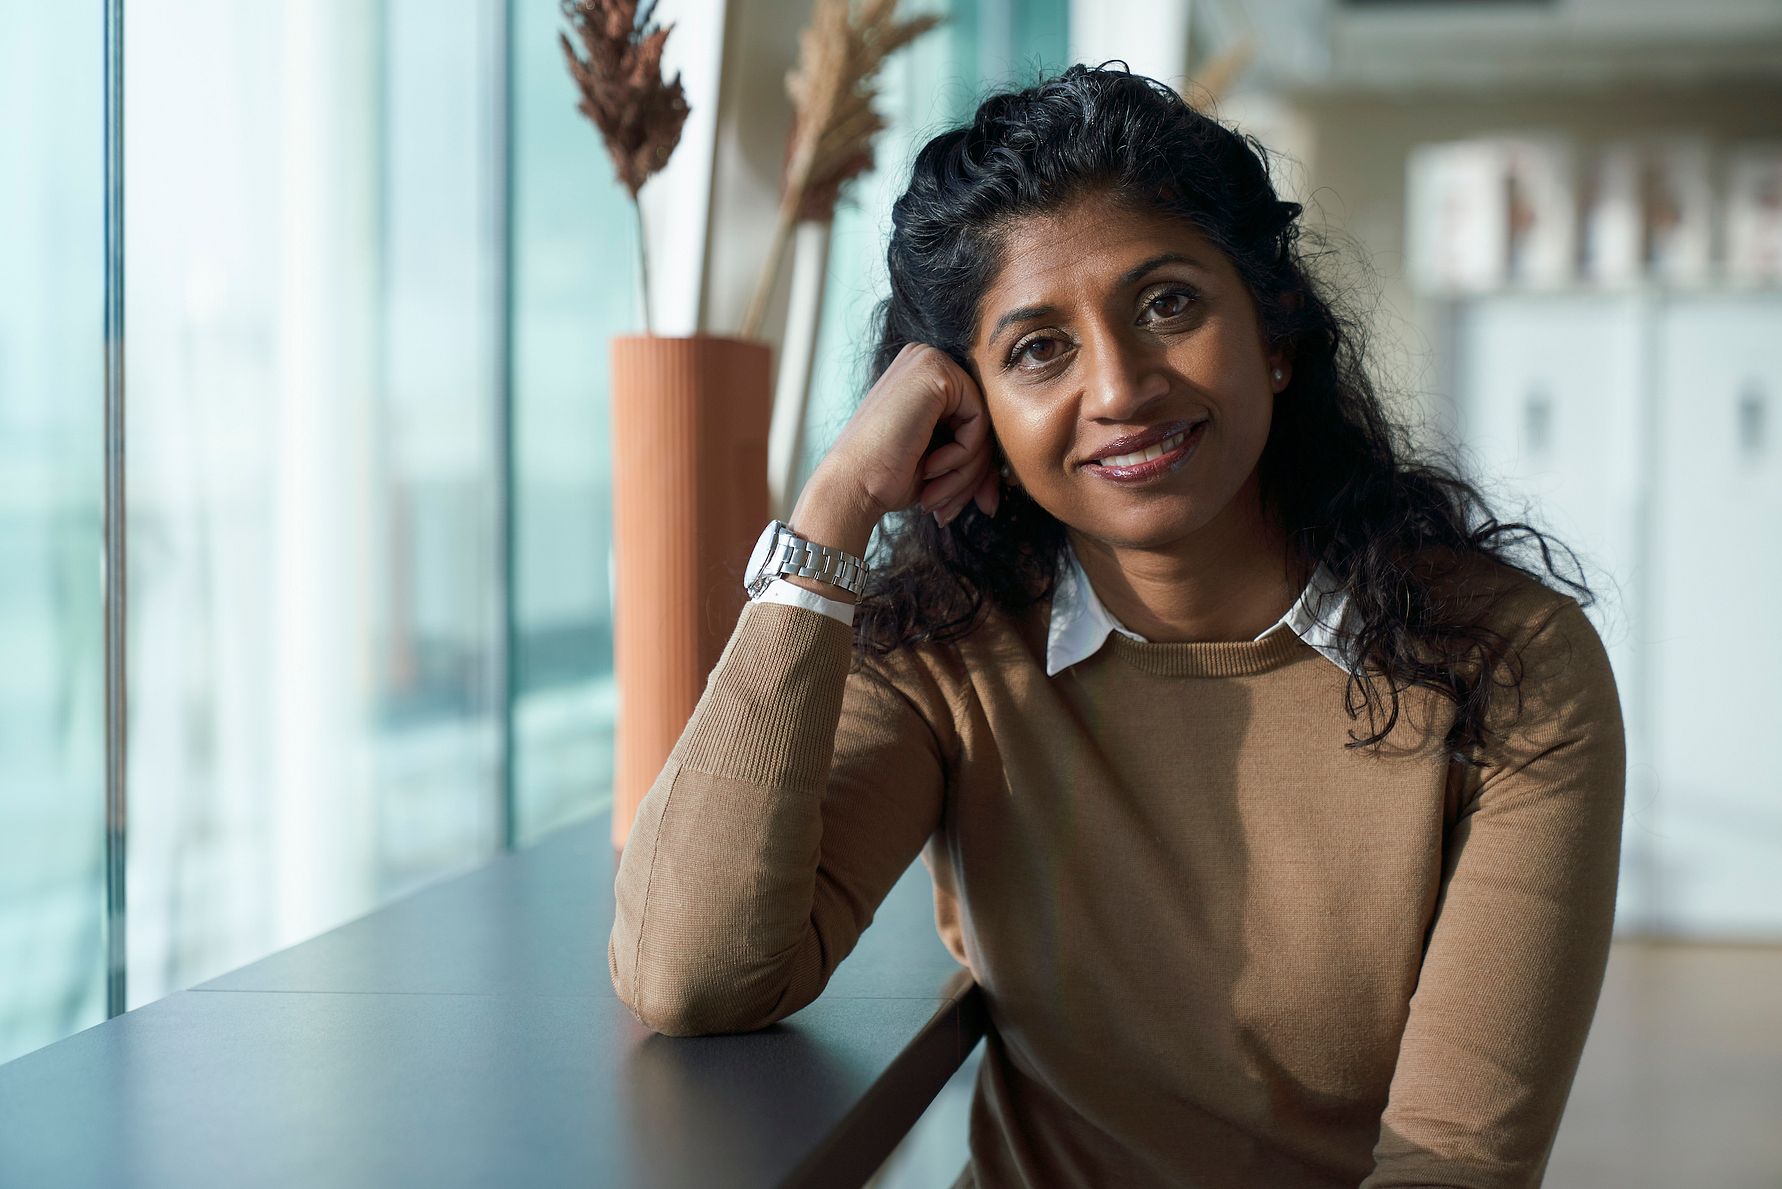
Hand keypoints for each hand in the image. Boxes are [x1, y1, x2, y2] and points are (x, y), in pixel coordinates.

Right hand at [808, 342, 1000, 527]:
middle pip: (982, 420)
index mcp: (922, 376)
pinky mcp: (936, 372)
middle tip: (950, 508)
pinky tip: (931, 468)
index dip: (976, 467)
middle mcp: (925, 359)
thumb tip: (1004, 482)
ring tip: (936, 496)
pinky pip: (979, 421)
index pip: (973, 419)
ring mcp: (929, 361)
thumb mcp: (938, 463)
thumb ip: (972, 457)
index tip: (970, 504)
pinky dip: (962, 456)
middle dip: (974, 474)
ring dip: (966, 473)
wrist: (851, 487)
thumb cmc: (884, 479)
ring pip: (984, 423)